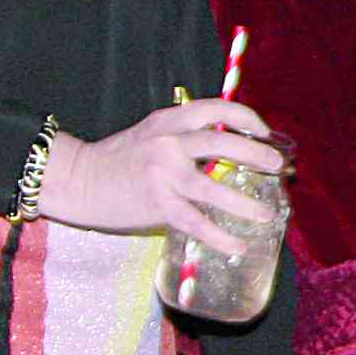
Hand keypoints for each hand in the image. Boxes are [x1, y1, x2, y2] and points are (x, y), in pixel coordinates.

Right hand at [40, 97, 279, 237]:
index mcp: (168, 121)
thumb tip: (228, 148)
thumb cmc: (118, 160)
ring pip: (213, 187)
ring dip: (245, 203)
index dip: (245, 117)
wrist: (78, 180)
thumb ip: (183, 137)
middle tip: (277, 166)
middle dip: (256, 153)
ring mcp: (162, 174)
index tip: (264, 131)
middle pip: (222, 142)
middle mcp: (167, 143)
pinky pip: (195, 221)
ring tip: (267, 215)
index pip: (215, 109)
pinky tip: (236, 245)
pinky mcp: (156, 204)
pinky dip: (219, 235)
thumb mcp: (151, 134)